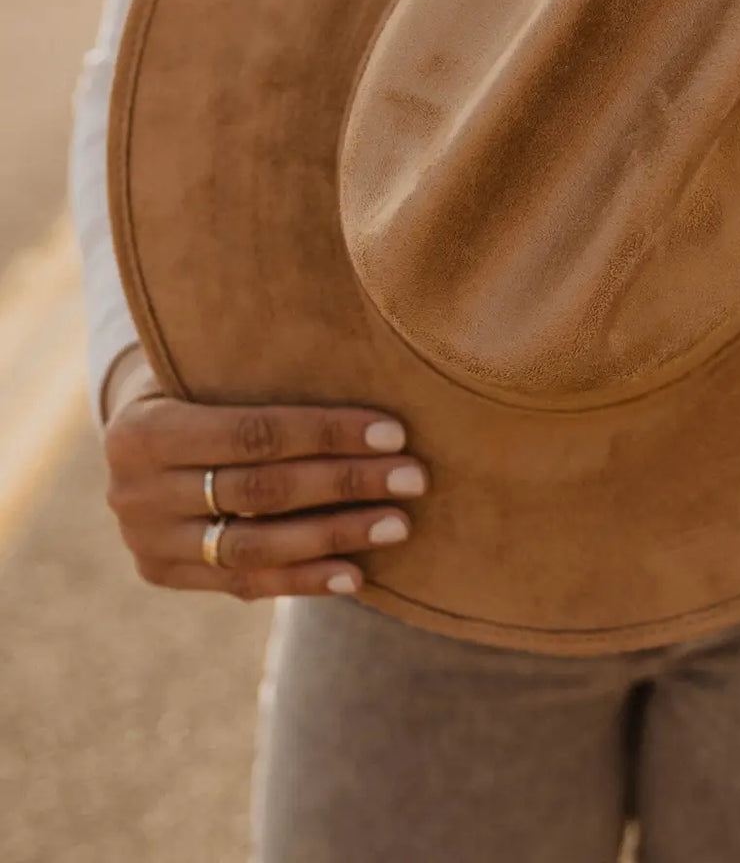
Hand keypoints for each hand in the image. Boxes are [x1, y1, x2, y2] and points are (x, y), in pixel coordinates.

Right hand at [103, 376, 428, 602]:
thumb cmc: (204, 387)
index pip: (254, 434)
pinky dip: (304, 581)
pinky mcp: (164, 575)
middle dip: (346, 483)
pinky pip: (244, 584)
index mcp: (144, 428)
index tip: (395, 433)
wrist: (142, 441)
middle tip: (414, 478)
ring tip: (398, 525)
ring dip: (335, 536)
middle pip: (260, 491)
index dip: (328, 434)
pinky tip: (357, 575)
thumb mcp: (214, 367)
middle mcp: (134, 491)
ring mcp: (146, 541)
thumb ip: (269, 369)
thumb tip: (371, 346)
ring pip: (255, 546)